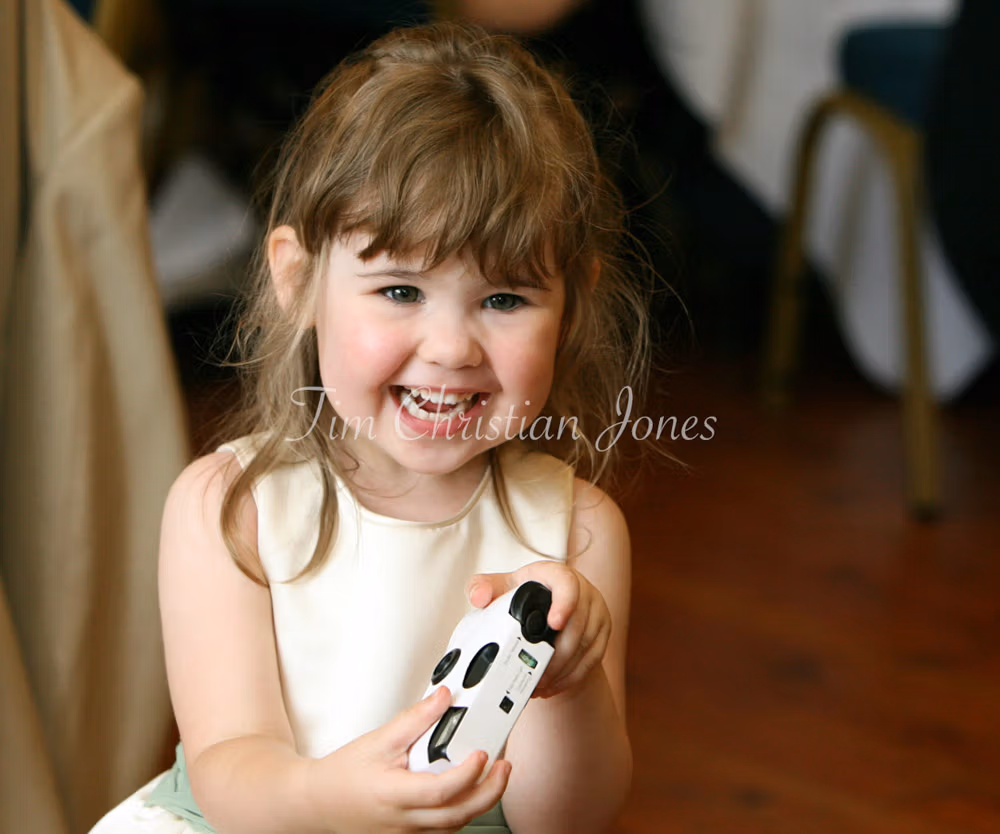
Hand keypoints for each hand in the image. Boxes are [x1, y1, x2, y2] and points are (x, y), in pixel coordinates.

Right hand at [309, 687, 510, 832]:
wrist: (319, 802)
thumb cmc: (344, 774)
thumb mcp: (378, 739)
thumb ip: (415, 719)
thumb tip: (443, 698)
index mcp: (394, 794)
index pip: (441, 790)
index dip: (467, 774)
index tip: (482, 754)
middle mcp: (404, 820)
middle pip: (458, 815)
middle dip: (489, 792)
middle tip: (504, 768)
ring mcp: (407, 833)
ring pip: (453, 826)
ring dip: (478, 803)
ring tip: (493, 777)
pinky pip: (442, 830)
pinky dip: (460, 813)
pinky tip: (467, 794)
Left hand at [466, 561, 611, 698]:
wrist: (549, 609)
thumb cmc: (524, 595)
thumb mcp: (502, 587)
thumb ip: (483, 588)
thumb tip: (479, 598)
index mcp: (555, 575)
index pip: (566, 584)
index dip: (564, 604)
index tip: (554, 623)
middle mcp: (583, 590)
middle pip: (577, 625)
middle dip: (555, 655)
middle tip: (534, 674)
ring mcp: (596, 612)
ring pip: (586, 646)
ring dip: (562, 670)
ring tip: (538, 684)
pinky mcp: (603, 633)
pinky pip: (593, 659)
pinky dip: (572, 676)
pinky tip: (553, 685)